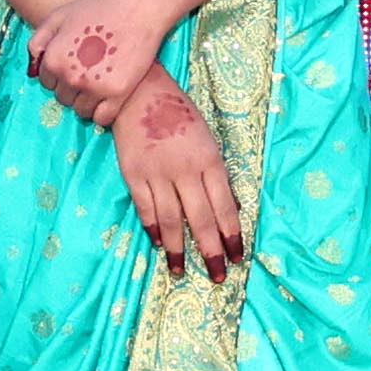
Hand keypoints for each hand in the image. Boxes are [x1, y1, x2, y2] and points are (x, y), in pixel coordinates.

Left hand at [27, 0, 180, 129]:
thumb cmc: (99, 7)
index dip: (60, 75)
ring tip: (100, 86)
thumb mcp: (60, 15)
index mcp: (53, 59)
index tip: (74, 67)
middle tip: (90, 74)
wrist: (138, 8)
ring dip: (87, 102)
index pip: (48, 83)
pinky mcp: (118, 94)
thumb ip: (40, 39)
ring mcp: (94, 87)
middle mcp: (70, 76)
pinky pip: (102, 118)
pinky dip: (104, 113)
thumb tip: (34, 64)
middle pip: (64, 99)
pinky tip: (110, 98)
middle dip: (73, 89)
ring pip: (82, 110)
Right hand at [110, 73, 252, 274]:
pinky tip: (159, 243)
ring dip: (177, 249)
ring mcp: (157, 173)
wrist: (139, 93)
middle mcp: (185, 169)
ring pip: (170, 220)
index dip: (231, 235)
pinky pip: (145, 208)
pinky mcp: (133, 174)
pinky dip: (152, 228)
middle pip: (200, 219)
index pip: (224, 206)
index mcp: (209, 160)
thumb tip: (231, 211)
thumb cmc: (179, 116)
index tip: (237, 257)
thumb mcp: (208, 141)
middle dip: (211, 251)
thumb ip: (217, 176)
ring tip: (180, 271)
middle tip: (217, 277)